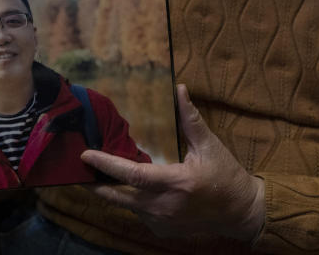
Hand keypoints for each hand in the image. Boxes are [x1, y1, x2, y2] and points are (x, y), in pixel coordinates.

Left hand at [80, 84, 264, 240]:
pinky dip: (132, 201)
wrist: (240, 212)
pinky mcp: (162, 229)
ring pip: (127, 206)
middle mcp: (165, 206)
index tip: (86, 155)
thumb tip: (180, 89)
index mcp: (176, 182)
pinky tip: (129, 189)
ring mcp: (162, 221)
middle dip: (96, 184)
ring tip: (99, 176)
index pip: (133, 174)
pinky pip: (138, 214)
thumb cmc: (226, 176)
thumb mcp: (210, 145)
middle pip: (119, 196)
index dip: (107, 165)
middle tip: (78, 171)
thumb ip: (190, 119)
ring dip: (113, 192)